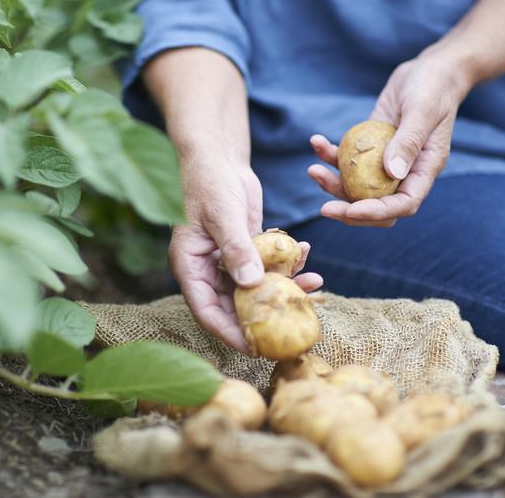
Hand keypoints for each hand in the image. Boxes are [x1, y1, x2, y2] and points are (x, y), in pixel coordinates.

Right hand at [171, 152, 322, 353]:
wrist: (217, 157)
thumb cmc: (209, 181)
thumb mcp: (223, 215)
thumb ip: (237, 248)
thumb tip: (251, 284)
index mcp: (190, 267)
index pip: (207, 312)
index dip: (230, 333)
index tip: (256, 348)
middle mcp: (207, 270)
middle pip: (234, 306)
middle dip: (264, 315)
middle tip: (294, 325)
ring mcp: (227, 261)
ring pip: (256, 288)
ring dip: (283, 288)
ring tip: (314, 283)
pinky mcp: (247, 250)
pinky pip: (268, 267)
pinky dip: (287, 264)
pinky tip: (307, 255)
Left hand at [308, 51, 472, 226]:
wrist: (430, 69)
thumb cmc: (433, 87)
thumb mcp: (422, 110)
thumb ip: (408, 141)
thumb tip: (392, 173)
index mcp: (425, 169)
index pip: (403, 204)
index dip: (376, 213)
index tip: (349, 211)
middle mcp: (406, 170)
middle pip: (378, 204)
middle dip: (350, 210)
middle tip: (324, 208)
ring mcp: (387, 160)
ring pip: (358, 186)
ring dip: (333, 183)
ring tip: (313, 169)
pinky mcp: (371, 146)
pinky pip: (349, 159)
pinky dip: (331, 155)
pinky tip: (317, 141)